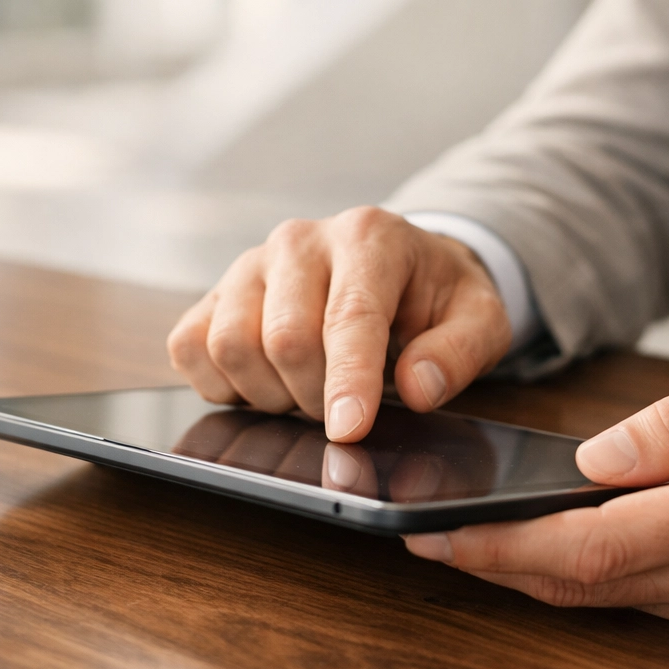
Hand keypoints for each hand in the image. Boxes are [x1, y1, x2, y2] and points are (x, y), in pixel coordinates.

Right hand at [167, 208, 510, 441]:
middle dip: (314, 395)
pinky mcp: (213, 294)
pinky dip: (222, 385)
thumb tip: (419, 387)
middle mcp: (299, 241)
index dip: (348, 381)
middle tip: (346, 409)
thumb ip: (460, 352)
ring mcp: (248, 265)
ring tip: (308, 393)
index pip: (350, 317)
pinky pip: (189, 349)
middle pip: (284, 338)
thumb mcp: (479, 318)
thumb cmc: (434, 296)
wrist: (399, 266)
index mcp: (369, 237)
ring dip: (269, 394)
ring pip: (229, 345)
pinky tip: (267, 384)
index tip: (350, 431)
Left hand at [402, 348, 668, 631]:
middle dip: (497, 566)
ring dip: (531, 576)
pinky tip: (541, 549)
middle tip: (424, 537)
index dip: (506, 548)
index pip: (596, 547)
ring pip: (609, 600)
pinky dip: (583, 579)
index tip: (439, 533)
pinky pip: (643, 599)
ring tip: (462, 540)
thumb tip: (592, 459)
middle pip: (588, 587)